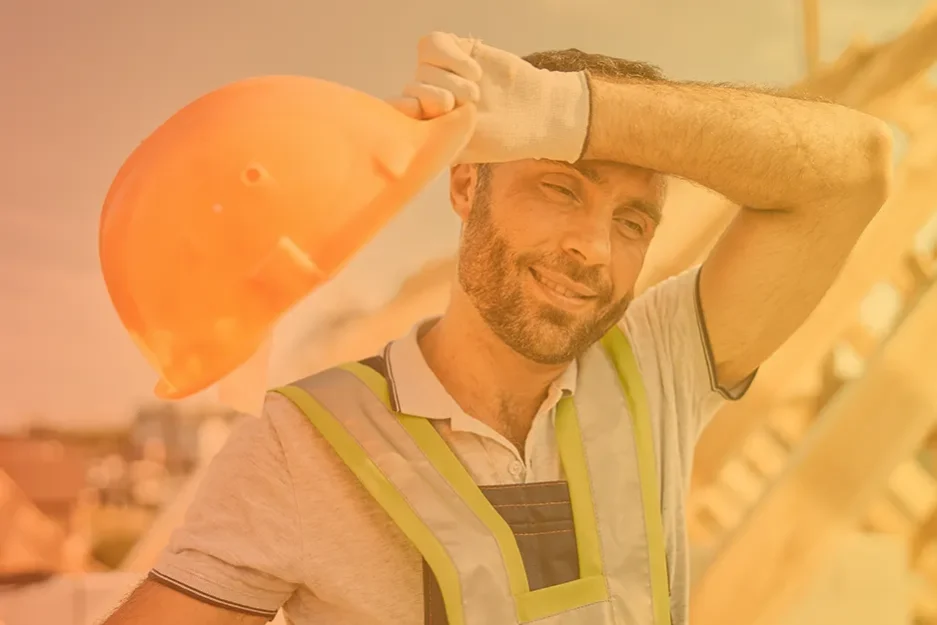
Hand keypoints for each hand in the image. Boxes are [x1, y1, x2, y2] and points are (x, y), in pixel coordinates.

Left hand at [388, 32, 590, 163]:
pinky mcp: (457, 50)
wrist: (536, 113)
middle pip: (412, 87)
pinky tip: (474, 71)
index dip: (405, 108)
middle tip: (464, 105)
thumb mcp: (465, 149)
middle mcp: (430, 96)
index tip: (422, 112)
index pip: (398, 110)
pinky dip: (451, 56)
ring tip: (475, 90)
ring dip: (449, 78)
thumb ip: (432, 141)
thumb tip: (400, 141)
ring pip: (423, 66)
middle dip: (437, 97)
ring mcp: (442, 72)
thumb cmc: (503, 138)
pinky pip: (434, 43)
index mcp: (427, 123)